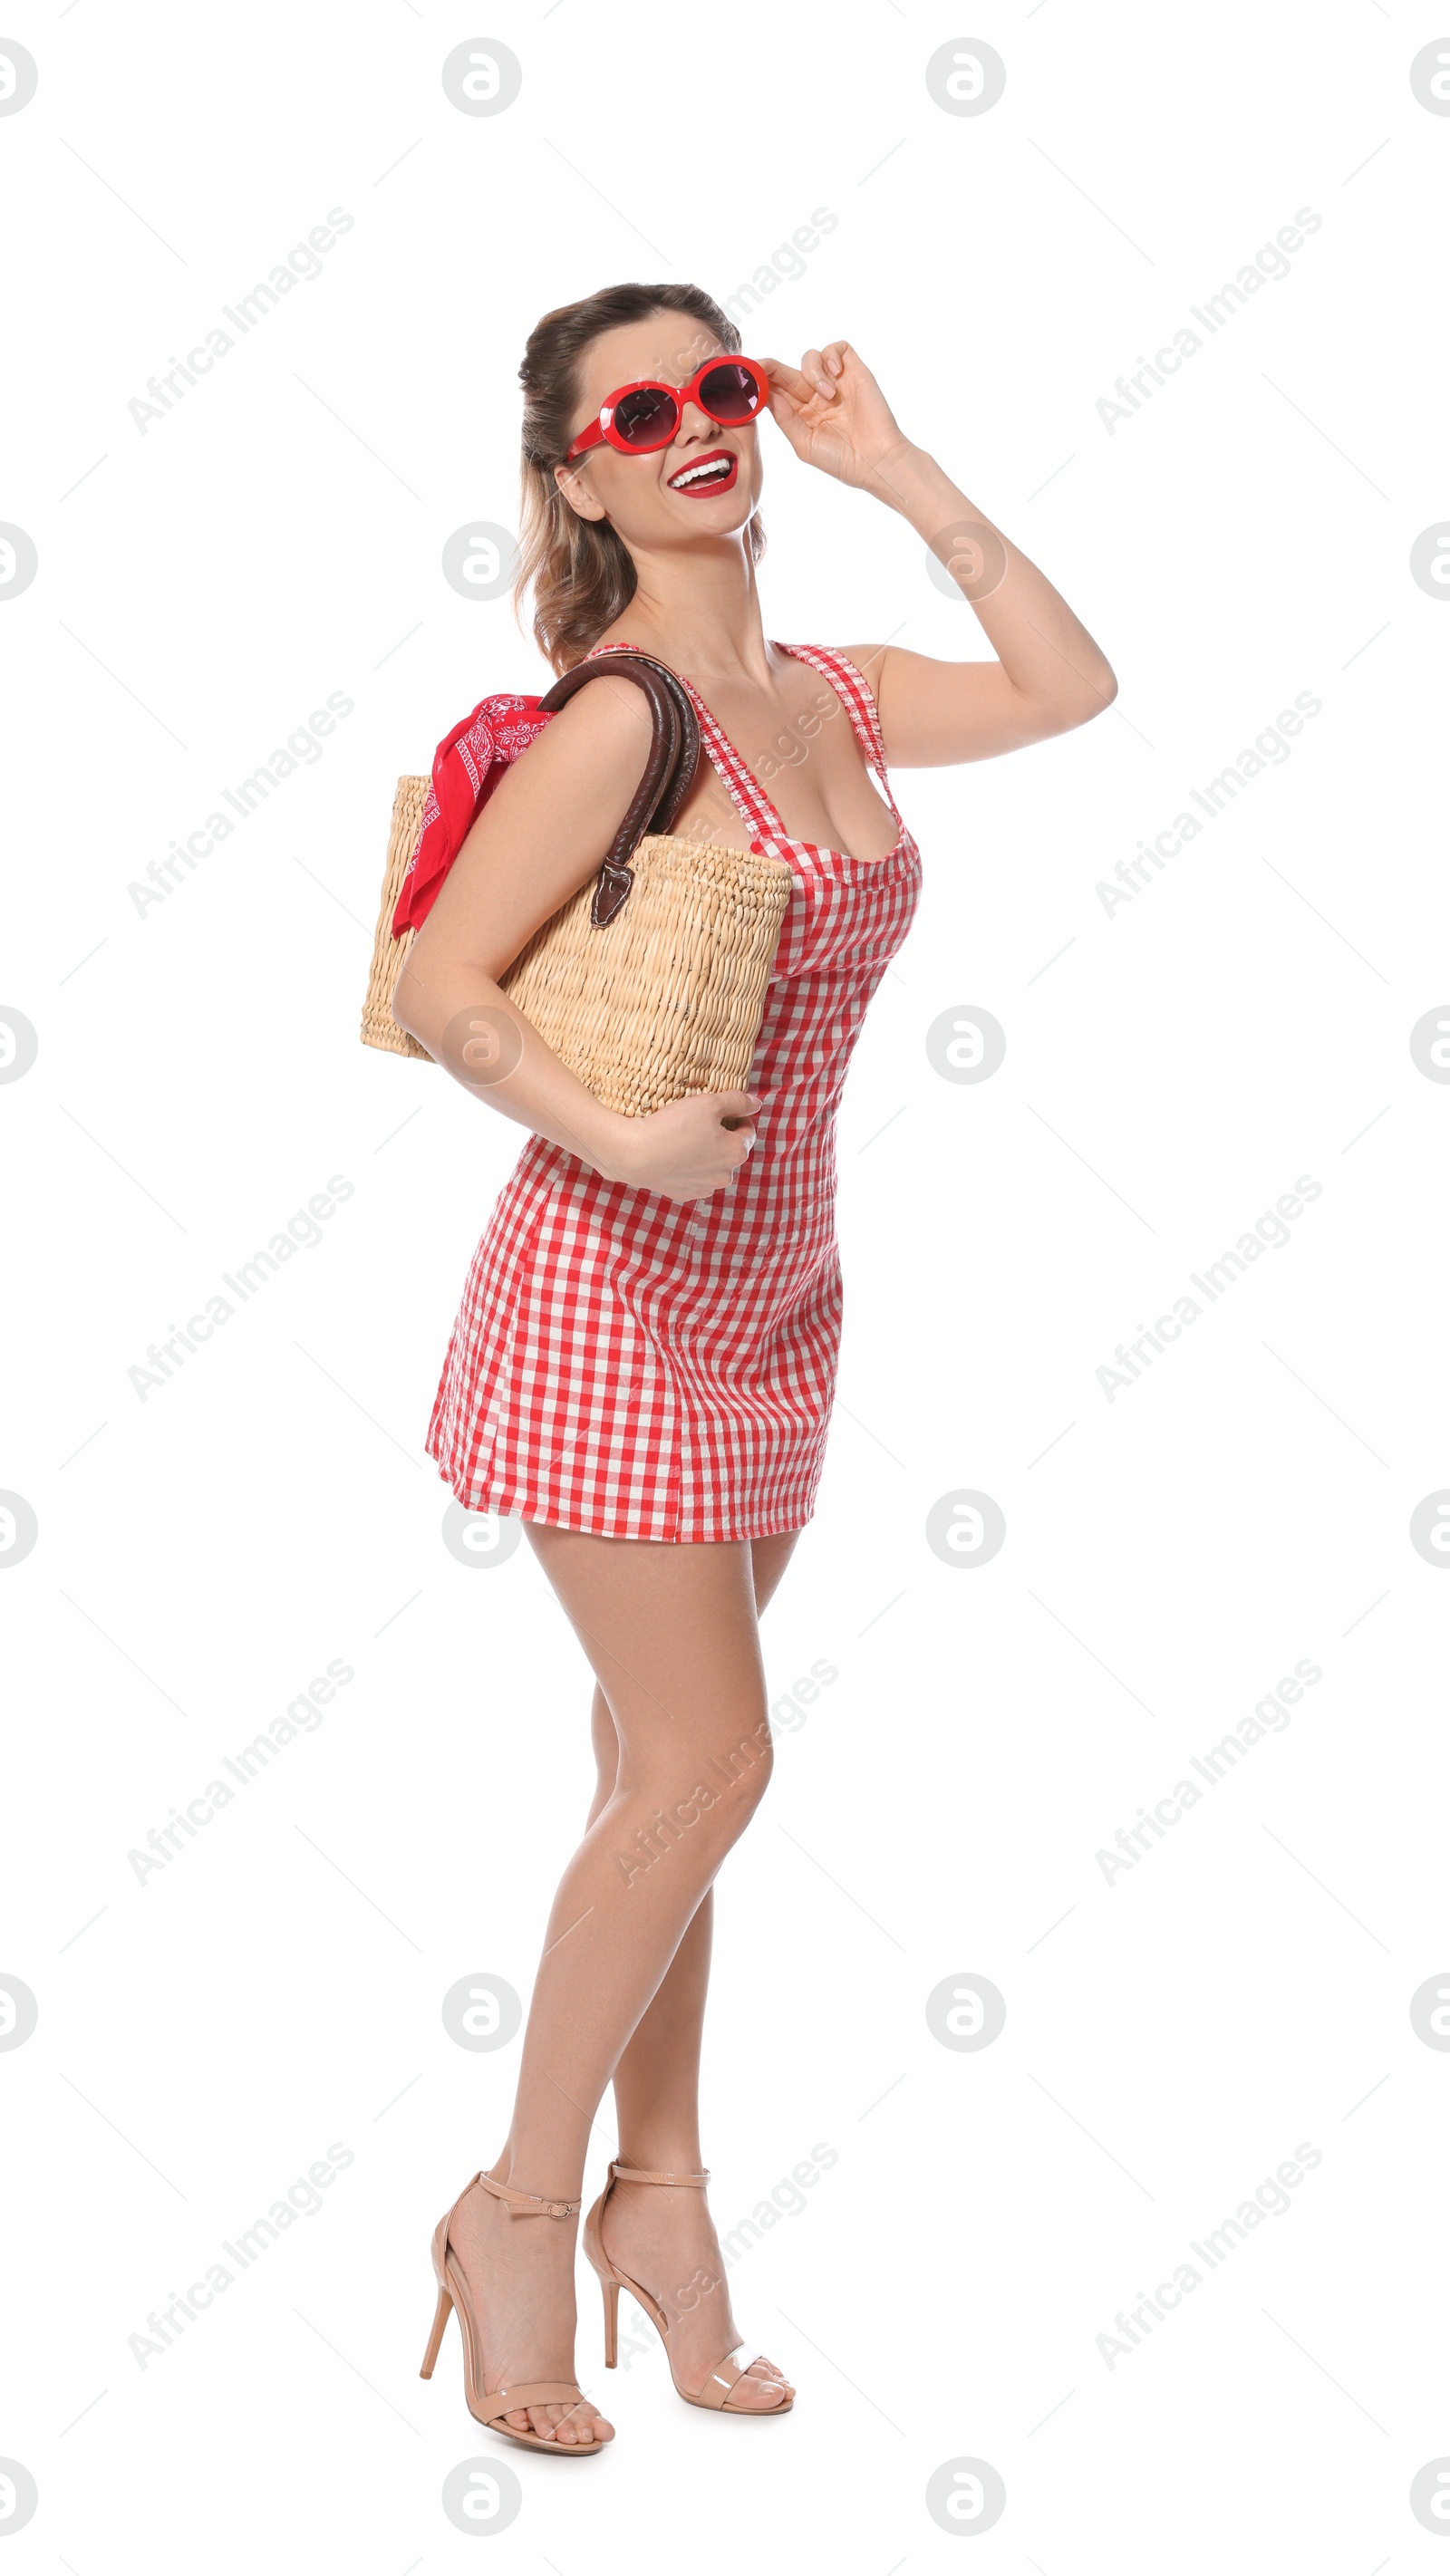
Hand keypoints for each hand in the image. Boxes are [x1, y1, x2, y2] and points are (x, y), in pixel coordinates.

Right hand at [596, 1089, 766, 1200]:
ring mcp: (705, 1188)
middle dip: (720, 1137)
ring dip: (705, 1154)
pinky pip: (693, 1178)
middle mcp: (726, 1175)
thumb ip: (738, 1100)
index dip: (736, 1116)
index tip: (719, 1109)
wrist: (636, 1154)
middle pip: (730, 1151)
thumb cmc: (674, 1126)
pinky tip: (675, 1156)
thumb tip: (756, 1103)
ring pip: (712, 1166)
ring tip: (684, 1140)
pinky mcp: (685, 1195)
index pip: (748, 1130)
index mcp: (737, 1153)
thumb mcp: (709, 1103)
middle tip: (698, 1123)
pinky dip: (689, 1167)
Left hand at [762, 342, 910, 492]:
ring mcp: (834, 381)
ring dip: (812, 371)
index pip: (775, 390)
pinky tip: (836, 376)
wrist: (877, 460)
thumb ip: (785, 418)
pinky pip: (835, 348)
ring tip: (828, 395)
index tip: (746, 380)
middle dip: (770, 368)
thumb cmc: (842, 460)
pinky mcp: (853, 371)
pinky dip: (831, 357)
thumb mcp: (804, 443)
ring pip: (809, 357)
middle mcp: (814, 394)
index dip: (760, 382)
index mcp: (800, 413)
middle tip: (760, 368)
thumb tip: (764, 394)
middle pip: (786, 371)